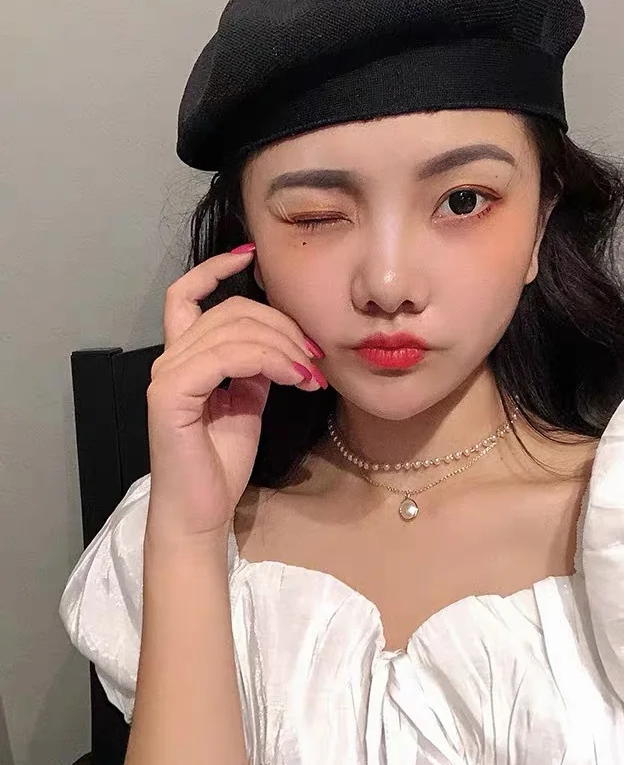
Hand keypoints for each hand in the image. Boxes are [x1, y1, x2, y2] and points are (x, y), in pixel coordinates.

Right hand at [145, 246, 326, 540]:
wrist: (203, 509)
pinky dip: (270, 360)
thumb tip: (282, 342)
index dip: (216, 269)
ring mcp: (168, 374)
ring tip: (311, 373)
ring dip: (284, 346)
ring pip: (234, 330)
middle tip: (315, 355)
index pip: (187, 294)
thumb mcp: (247, 400)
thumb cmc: (223, 459)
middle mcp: (170, 358)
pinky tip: (296, 378)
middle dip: (282, 325)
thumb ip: (255, 365)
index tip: (252, 255)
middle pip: (231, 310)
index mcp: (185, 355)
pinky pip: (227, 356)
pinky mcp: (171, 393)